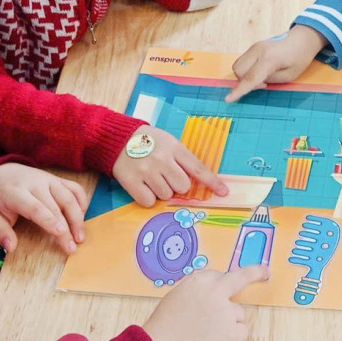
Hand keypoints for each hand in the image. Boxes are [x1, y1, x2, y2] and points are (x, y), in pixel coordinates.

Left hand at [0, 162, 87, 254]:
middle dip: (67, 228)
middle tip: (72, 248)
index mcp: (16, 193)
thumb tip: (11, 248)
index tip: (61, 233)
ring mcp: (49, 179)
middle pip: (56, 206)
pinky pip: (75, 188)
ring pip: (69, 196)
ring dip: (78, 217)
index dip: (49, 220)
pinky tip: (82, 218)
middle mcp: (35, 184)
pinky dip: (82, 203)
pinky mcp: (58, 179)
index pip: (35, 207)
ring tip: (80, 237)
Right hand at [112, 127, 227, 206]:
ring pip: (166, 195)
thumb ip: (183, 159)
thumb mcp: (169, 142)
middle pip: (183, 187)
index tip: (223, 192)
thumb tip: (196, 183)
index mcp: (174, 148)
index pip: (198, 168)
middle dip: (177, 185)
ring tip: (151, 177)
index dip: (212, 182)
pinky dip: (147, 197)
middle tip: (166, 176)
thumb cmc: (148, 142)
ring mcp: (146, 171)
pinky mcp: (132, 182)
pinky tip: (142, 185)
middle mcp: (162, 159)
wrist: (118, 138)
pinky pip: (149, 202)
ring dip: (161, 191)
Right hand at [142, 265, 268, 340]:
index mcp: (198, 280)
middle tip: (264, 272)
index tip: (230, 279)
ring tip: (206, 335)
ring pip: (238, 313)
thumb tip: (212, 291)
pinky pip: (242, 331)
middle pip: (241, 278)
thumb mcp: (175, 296)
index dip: (218, 285)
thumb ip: (196, 290)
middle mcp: (216, 291)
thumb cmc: (163, 327)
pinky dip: (233, 337)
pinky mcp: (234, 331)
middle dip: (255, 273)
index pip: (218, 275)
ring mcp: (227, 311)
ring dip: (228, 321)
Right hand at [226, 25, 325, 102]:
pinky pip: (242, 61)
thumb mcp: (289, 76)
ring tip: (262, 77)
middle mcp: (258, 51)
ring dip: (245, 76)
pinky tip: (259, 70)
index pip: (250, 78)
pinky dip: (246, 69)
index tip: (228, 99)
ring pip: (237, 66)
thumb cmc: (299, 59)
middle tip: (264, 84)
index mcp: (269, 59)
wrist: (301, 40)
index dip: (239, 91)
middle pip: (239, 72)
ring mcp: (254, 47)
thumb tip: (253, 83)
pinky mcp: (253, 47)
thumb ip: (269, 80)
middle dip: (245, 82)